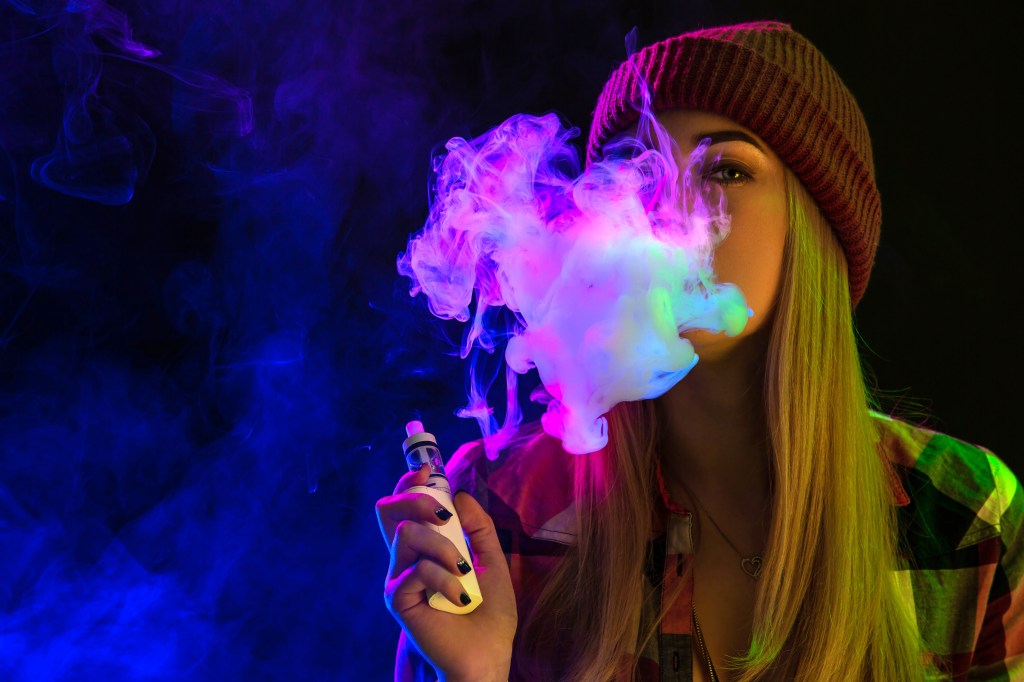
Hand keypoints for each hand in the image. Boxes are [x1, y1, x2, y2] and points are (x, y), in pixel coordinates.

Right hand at [376, 465, 517, 681]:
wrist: (486, 655)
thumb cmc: (487, 614)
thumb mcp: (491, 560)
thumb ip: (478, 527)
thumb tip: (459, 496)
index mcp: (424, 548)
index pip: (404, 506)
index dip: (409, 482)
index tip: (428, 471)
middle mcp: (405, 559)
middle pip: (389, 509)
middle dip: (417, 499)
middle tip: (444, 515)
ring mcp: (398, 577)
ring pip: (407, 533)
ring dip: (443, 546)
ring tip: (462, 570)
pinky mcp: (398, 598)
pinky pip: (417, 569)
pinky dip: (445, 579)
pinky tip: (460, 597)